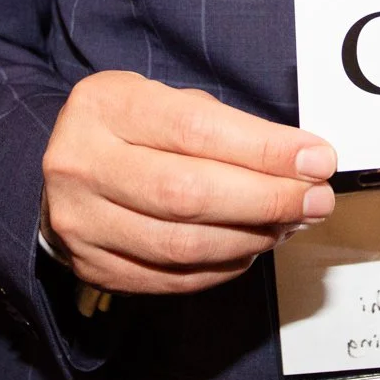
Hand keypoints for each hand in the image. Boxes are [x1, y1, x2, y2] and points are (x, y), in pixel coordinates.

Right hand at [41, 71, 335, 293]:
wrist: (63, 169)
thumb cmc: (128, 130)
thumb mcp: (166, 101)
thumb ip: (227, 128)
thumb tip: (303, 162)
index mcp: (104, 106)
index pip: (195, 130)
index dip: (264, 150)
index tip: (316, 160)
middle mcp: (82, 163)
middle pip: (188, 194)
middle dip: (266, 200)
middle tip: (315, 199)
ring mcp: (82, 222)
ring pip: (183, 245)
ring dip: (252, 237)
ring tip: (289, 222)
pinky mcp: (95, 266)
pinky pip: (174, 278)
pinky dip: (224, 266)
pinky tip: (251, 246)